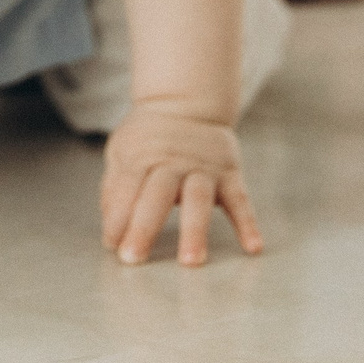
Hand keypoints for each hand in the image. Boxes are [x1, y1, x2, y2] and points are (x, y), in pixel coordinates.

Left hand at [101, 104, 262, 265]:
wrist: (187, 101)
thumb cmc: (151, 136)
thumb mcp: (123, 150)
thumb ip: (114, 188)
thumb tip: (110, 229)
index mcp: (143, 156)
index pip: (126, 188)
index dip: (117, 217)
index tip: (112, 245)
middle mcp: (173, 162)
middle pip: (157, 195)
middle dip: (144, 227)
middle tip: (133, 258)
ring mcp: (203, 168)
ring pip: (198, 199)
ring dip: (195, 230)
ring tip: (190, 261)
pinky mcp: (230, 173)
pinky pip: (241, 200)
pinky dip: (248, 223)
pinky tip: (252, 247)